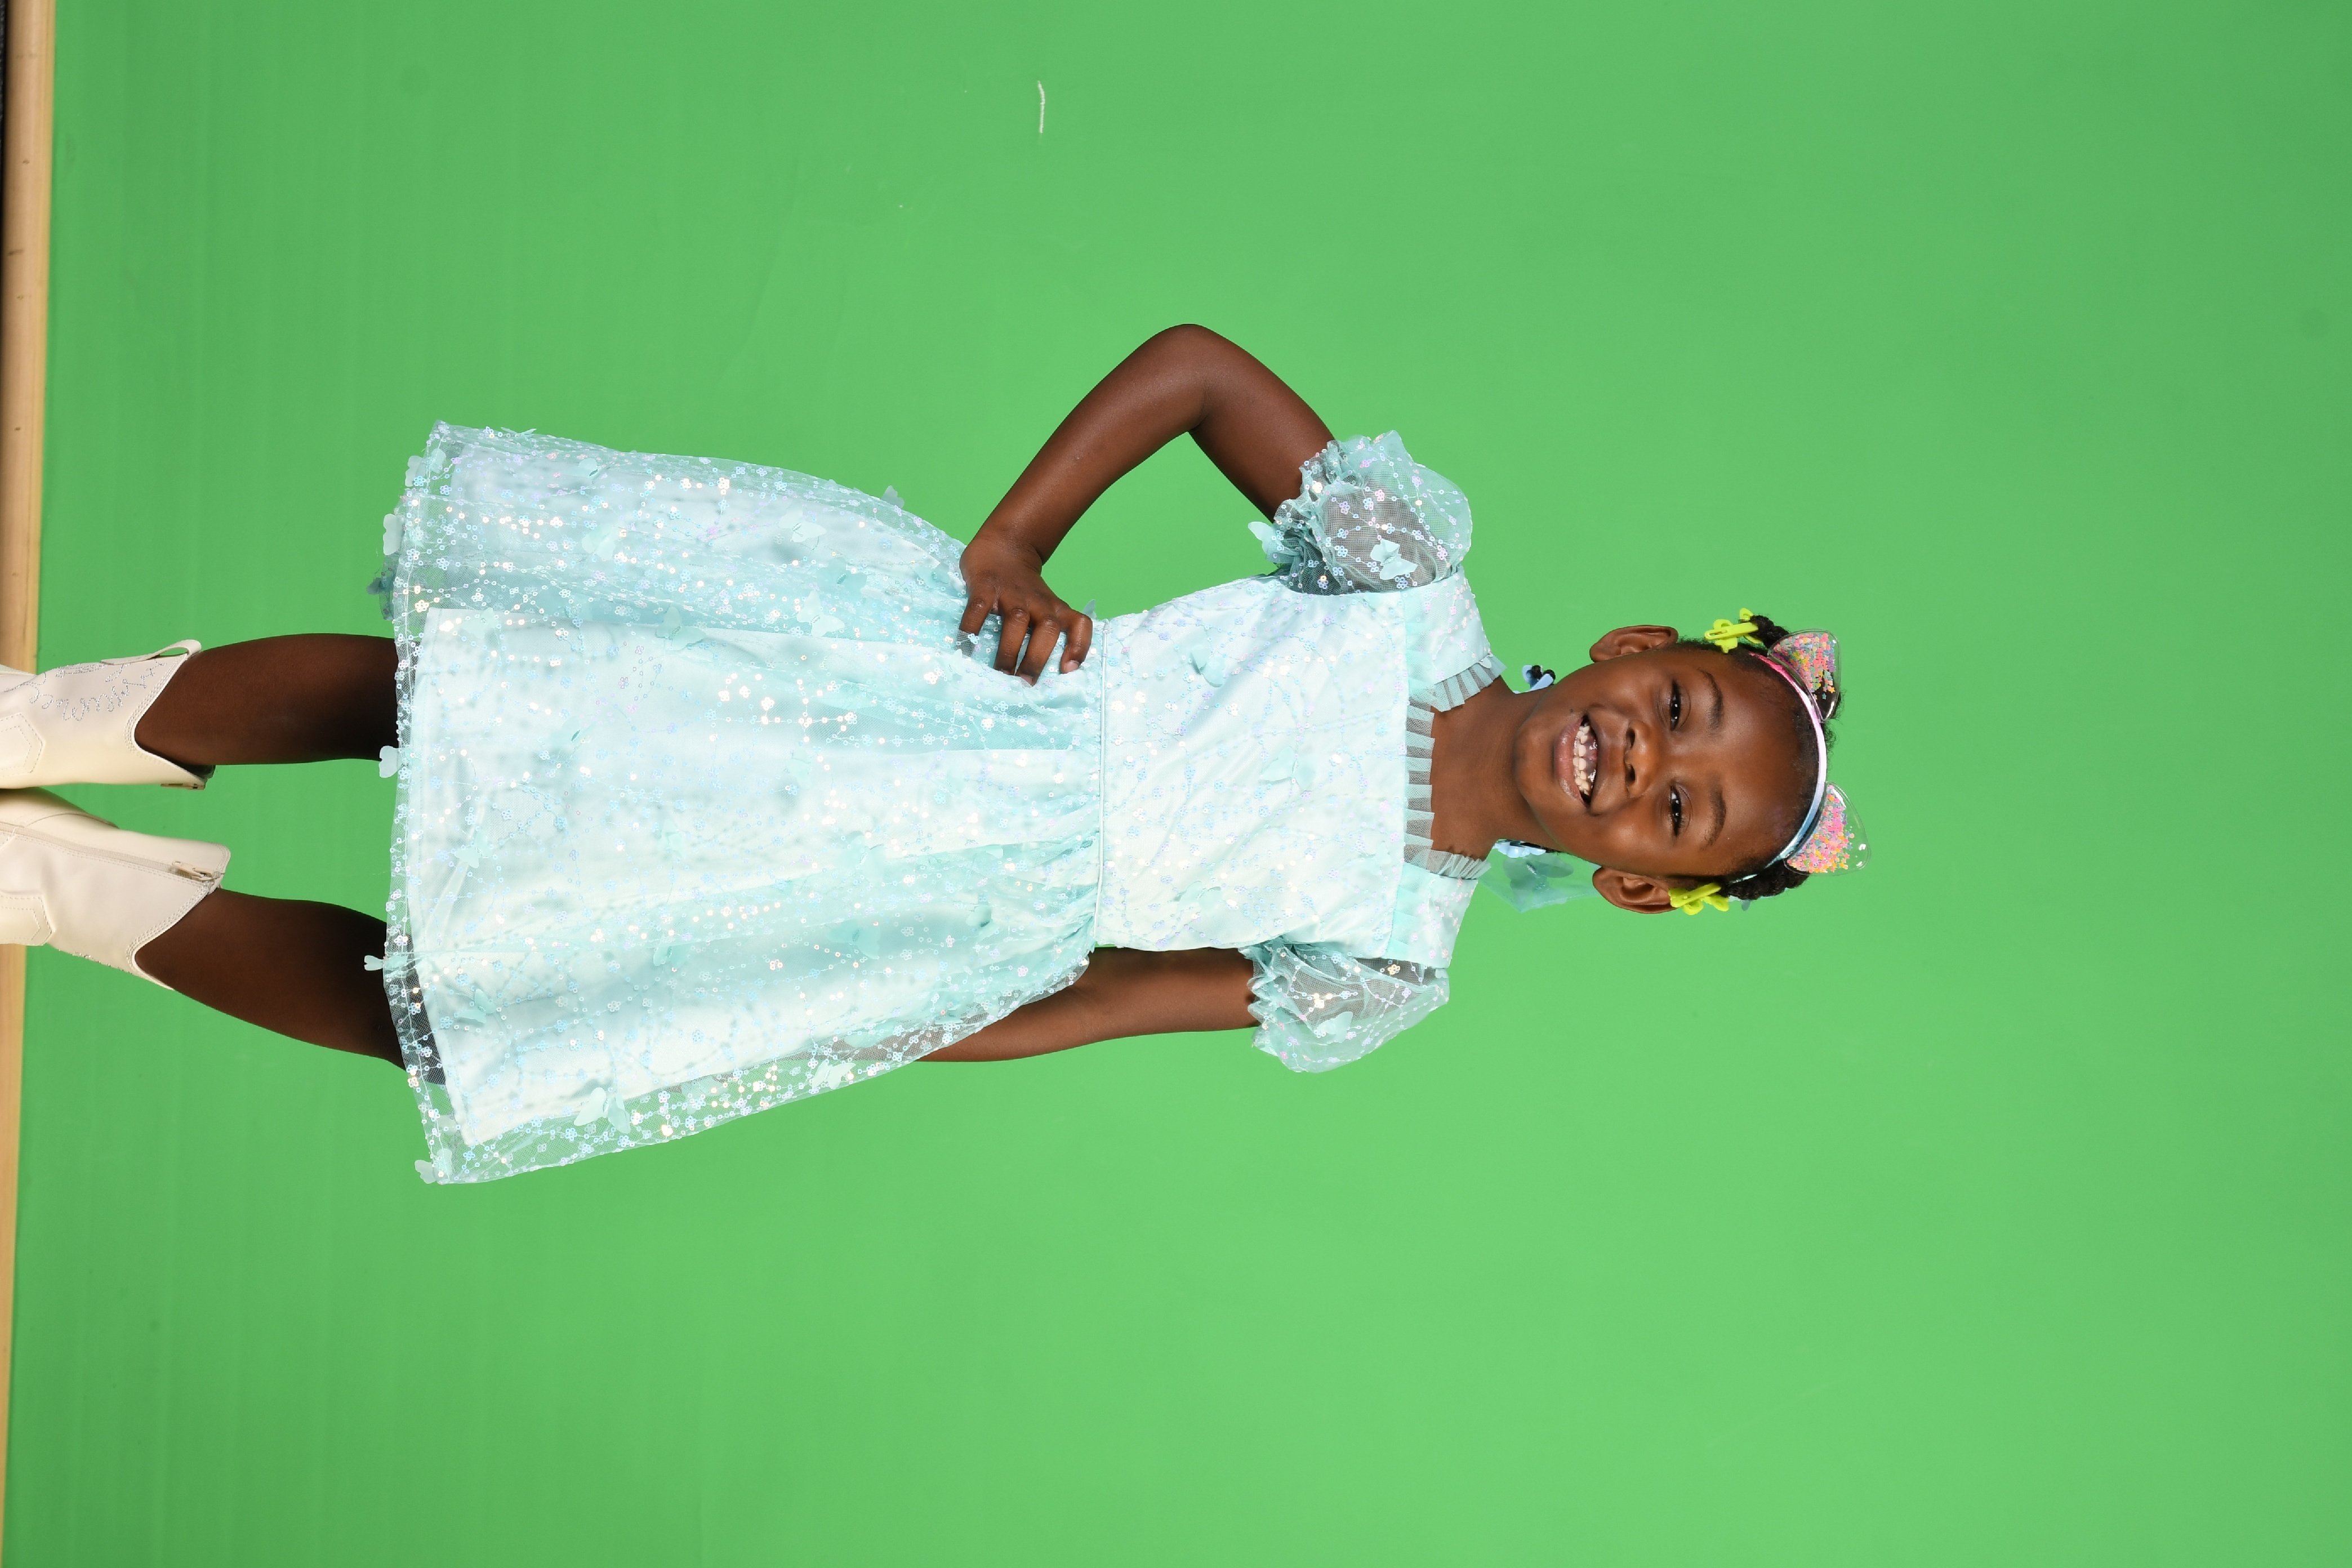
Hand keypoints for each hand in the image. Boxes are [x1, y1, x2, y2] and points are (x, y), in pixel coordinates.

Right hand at [958, 530, 1093, 679]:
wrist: (1005, 545)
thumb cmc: (1024, 588)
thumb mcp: (1045, 604)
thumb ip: (1044, 632)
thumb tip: (1031, 675)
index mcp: (1055, 608)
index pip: (1079, 624)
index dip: (1079, 646)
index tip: (1069, 670)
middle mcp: (1039, 601)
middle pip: (1047, 629)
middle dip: (1037, 659)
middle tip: (1026, 684)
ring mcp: (1012, 592)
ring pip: (1017, 621)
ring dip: (1009, 651)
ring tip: (1000, 676)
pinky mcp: (986, 586)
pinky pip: (978, 610)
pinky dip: (971, 631)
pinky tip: (964, 650)